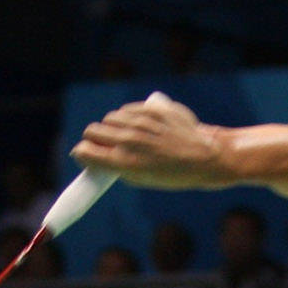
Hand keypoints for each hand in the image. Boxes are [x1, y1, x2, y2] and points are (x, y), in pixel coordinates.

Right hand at [70, 96, 228, 190]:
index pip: (84, 150)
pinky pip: (127, 110)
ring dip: (113, 127)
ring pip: (109, 118)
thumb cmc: (171, 173)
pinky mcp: (152, 108)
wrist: (204, 157)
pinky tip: (140, 127)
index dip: (83, 153)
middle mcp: (131, 140)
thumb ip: (115, 167)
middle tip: (103, 145)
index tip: (86, 155)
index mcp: (126, 163)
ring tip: (127, 137)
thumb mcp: (141, 179)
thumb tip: (92, 155)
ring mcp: (142, 122)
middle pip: (92, 130)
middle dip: (94, 138)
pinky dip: (128, 117)